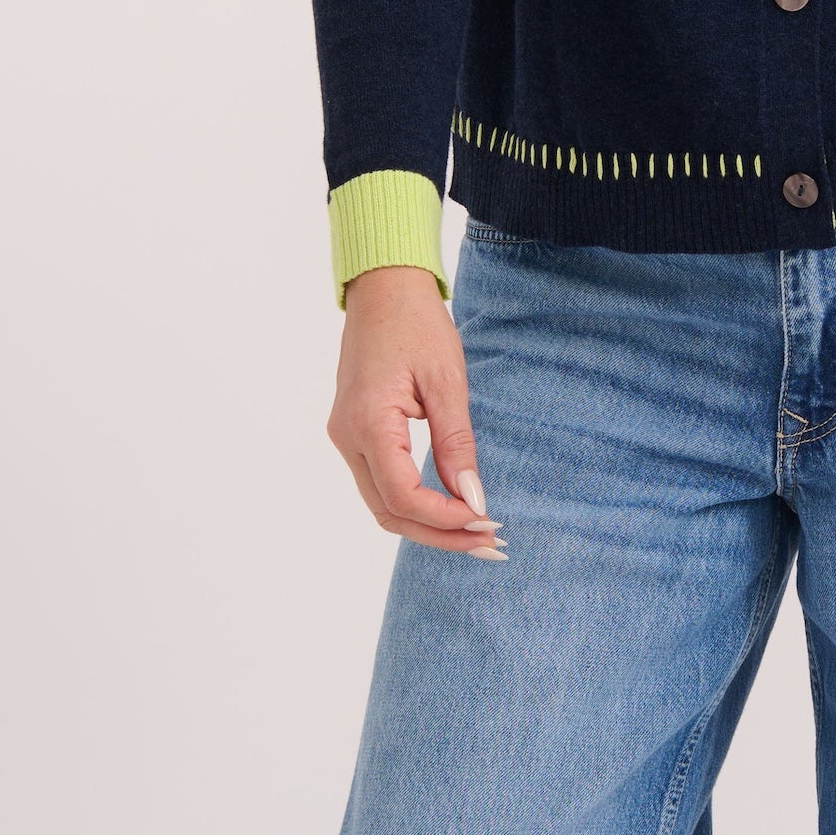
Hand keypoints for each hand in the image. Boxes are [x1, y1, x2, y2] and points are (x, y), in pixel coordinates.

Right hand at [327, 267, 506, 556]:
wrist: (383, 290)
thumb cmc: (416, 325)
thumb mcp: (447, 382)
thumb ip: (456, 444)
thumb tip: (473, 499)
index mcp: (368, 423)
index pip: (403, 496)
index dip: (446, 519)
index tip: (489, 521)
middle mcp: (347, 437)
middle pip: (389, 512)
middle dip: (439, 534)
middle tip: (489, 544)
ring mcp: (345, 437)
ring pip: (381, 504)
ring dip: (426, 525)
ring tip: (475, 534)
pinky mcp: (353, 434)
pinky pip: (379, 484)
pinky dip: (413, 504)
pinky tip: (448, 509)